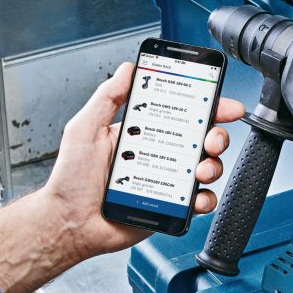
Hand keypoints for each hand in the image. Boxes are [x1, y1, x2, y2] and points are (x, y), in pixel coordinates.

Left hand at [40, 62, 244, 262]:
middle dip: (217, 136)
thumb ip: (107, 97)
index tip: (223, 103)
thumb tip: (127, 69)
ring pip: (207, 168)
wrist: (69, 223)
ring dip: (213, 166)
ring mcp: (167, 181)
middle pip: (202, 139)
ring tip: (200, 171)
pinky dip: (206, 199)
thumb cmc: (71, 180)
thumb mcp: (85, 129)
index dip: (207, 106)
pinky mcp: (170, 207)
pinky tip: (196, 197)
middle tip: (211, 140)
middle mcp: (159, 155)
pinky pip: (199, 202)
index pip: (181, 113)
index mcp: (143, 132)